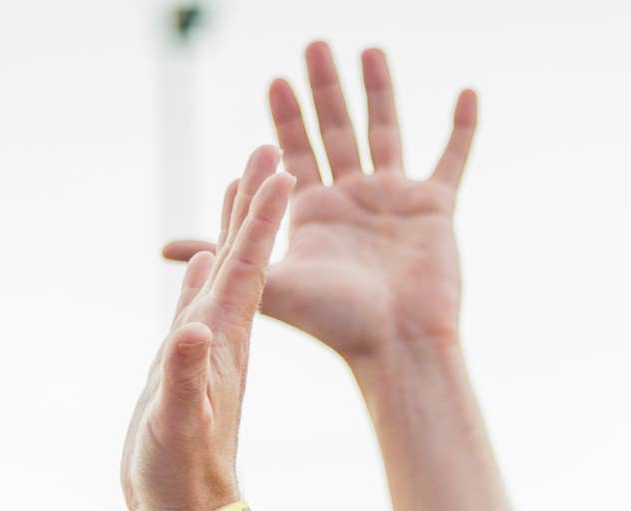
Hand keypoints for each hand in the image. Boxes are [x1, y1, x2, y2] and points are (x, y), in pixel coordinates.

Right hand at [124, 148, 295, 510]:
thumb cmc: (180, 472)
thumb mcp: (179, 423)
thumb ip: (186, 378)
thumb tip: (194, 332)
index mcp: (225, 340)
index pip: (249, 265)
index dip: (260, 216)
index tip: (277, 165)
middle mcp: (223, 335)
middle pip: (243, 254)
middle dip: (255, 203)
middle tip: (269, 148)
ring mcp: (209, 347)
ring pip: (225, 270)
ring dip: (235, 226)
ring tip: (241, 183)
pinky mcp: (191, 363)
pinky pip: (200, 301)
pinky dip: (205, 270)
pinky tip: (207, 256)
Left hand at [165, 43, 472, 368]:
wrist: (397, 344)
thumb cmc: (335, 322)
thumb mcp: (269, 282)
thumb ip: (225, 249)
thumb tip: (163, 247)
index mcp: (313, 213)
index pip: (295, 152)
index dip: (285, 117)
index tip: (275, 81)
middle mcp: (352, 201)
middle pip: (335, 130)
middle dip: (323, 89)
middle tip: (313, 46)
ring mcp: (395, 201)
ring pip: (386, 130)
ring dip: (378, 91)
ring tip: (369, 50)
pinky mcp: (436, 209)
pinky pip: (451, 158)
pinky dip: (461, 128)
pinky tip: (467, 94)